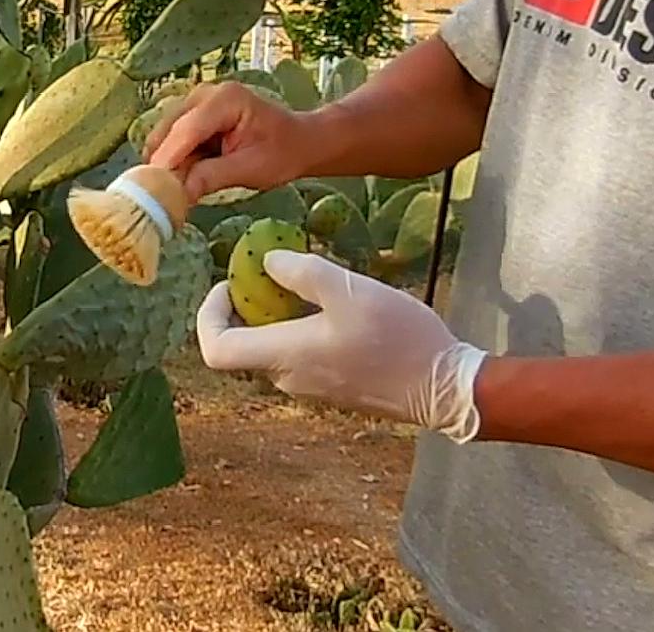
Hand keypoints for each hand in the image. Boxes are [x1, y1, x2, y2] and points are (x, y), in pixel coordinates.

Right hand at [144, 81, 316, 202]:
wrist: (297, 141)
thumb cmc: (282, 153)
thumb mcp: (252, 170)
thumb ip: (213, 177)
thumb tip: (178, 194)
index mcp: (226, 99)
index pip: (188, 129)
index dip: (168, 159)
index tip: (152, 187)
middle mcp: (205, 94)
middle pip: (169, 130)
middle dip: (164, 163)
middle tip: (162, 197)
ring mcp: (195, 102)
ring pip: (165, 136)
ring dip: (168, 163)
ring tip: (176, 190)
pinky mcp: (191, 115)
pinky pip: (171, 139)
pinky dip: (174, 160)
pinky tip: (185, 176)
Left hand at [195, 249, 486, 440]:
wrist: (445, 388)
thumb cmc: (397, 336)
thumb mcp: (349, 290)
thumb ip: (302, 273)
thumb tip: (266, 263)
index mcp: (284, 356)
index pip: (216, 350)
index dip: (208, 316)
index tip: (229, 284)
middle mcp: (288, 379)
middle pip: (242, 347)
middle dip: (246, 306)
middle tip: (269, 272)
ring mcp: (310, 389)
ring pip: (270, 350)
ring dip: (274, 316)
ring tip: (305, 284)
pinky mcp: (331, 389)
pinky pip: (296, 358)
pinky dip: (296, 330)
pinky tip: (331, 307)